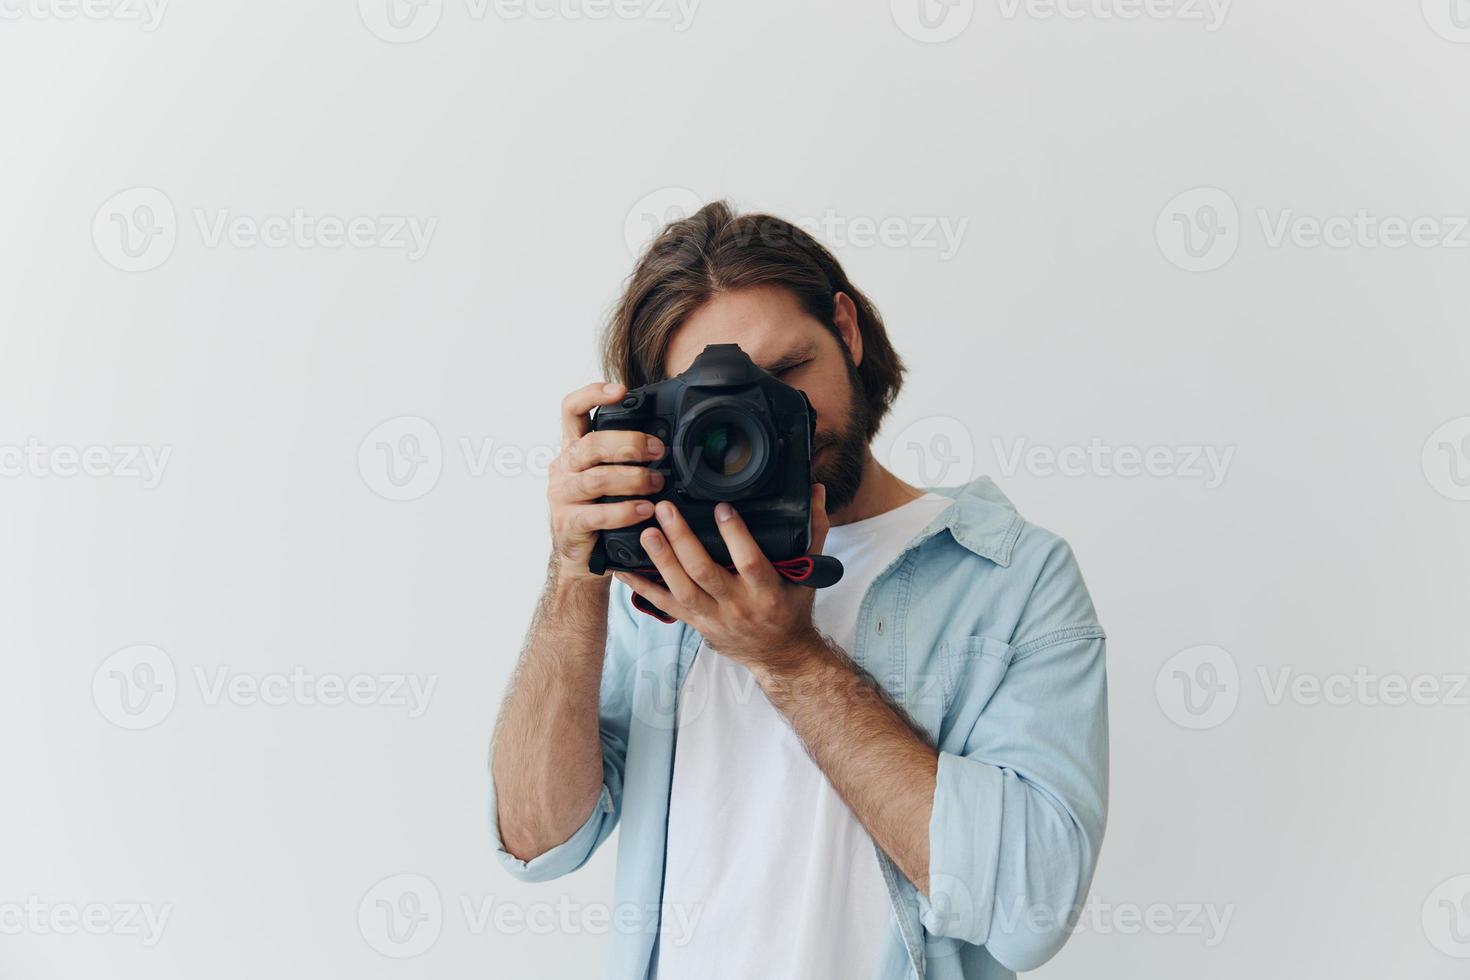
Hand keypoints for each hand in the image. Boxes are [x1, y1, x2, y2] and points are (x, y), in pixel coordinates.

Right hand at [547, 381, 665, 582]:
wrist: (580, 557)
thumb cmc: (600, 511)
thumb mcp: (607, 477)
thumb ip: (623, 457)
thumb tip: (666, 440)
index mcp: (572, 449)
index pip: (571, 410)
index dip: (592, 394)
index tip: (620, 390)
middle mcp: (563, 468)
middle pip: (591, 444)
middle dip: (629, 444)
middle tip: (658, 450)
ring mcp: (562, 496)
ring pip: (597, 479)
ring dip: (632, 479)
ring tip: (657, 482)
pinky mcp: (569, 523)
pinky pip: (598, 514)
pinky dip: (625, 511)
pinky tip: (645, 510)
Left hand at [614, 484, 831, 676]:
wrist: (780, 656)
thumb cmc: (792, 609)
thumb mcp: (809, 573)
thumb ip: (813, 531)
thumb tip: (817, 491)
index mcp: (766, 591)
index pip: (749, 561)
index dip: (735, 535)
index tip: (721, 507)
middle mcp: (737, 606)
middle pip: (704, 572)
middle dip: (682, 540)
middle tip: (665, 510)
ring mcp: (713, 617)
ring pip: (681, 589)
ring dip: (660, 560)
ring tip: (645, 532)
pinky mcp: (695, 623)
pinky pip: (664, 605)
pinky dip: (641, 587)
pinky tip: (623, 567)